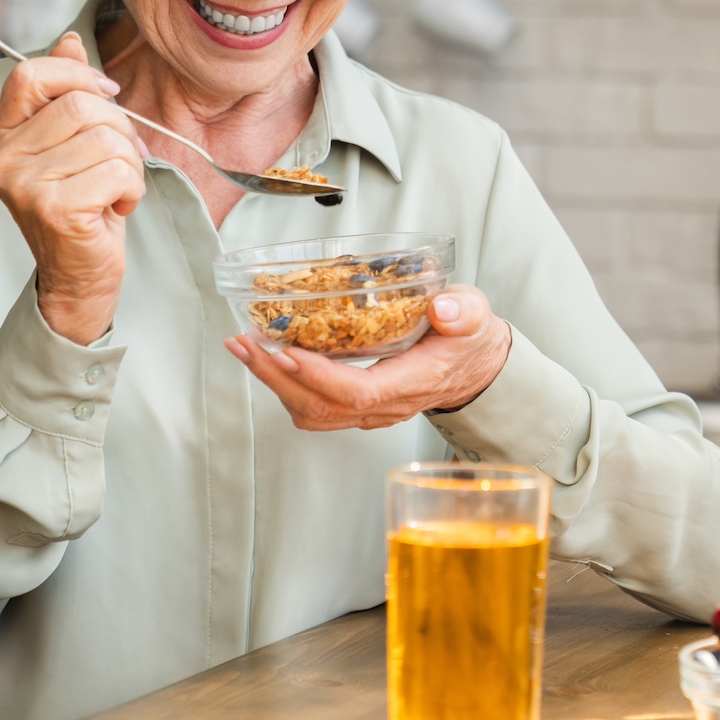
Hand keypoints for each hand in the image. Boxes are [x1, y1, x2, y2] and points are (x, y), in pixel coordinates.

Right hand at [0, 32, 147, 345]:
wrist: (80, 275)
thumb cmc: (83, 204)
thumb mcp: (73, 143)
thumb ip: (67, 92)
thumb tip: (70, 39)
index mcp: (3, 134)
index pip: (31, 74)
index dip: (79, 76)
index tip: (109, 96)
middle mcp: (3, 157)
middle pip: (83, 105)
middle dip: (121, 130)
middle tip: (119, 163)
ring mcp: (24, 184)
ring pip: (108, 138)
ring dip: (130, 165)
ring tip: (114, 190)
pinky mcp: (54, 208)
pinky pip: (119, 171)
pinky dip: (132, 189)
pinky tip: (115, 209)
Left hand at [225, 285, 512, 430]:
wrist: (474, 367)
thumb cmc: (468, 339)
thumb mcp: (476, 315)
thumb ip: (464, 310)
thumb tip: (443, 306)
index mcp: (414, 381)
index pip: (359, 391)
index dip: (319, 377)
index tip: (286, 352)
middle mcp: (387, 405)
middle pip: (322, 408)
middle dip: (276, 378)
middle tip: (244, 344)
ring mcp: (370, 411)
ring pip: (312, 413)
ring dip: (273, 383)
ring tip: (245, 348)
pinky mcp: (357, 407)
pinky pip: (314, 408)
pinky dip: (284, 386)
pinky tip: (268, 358)